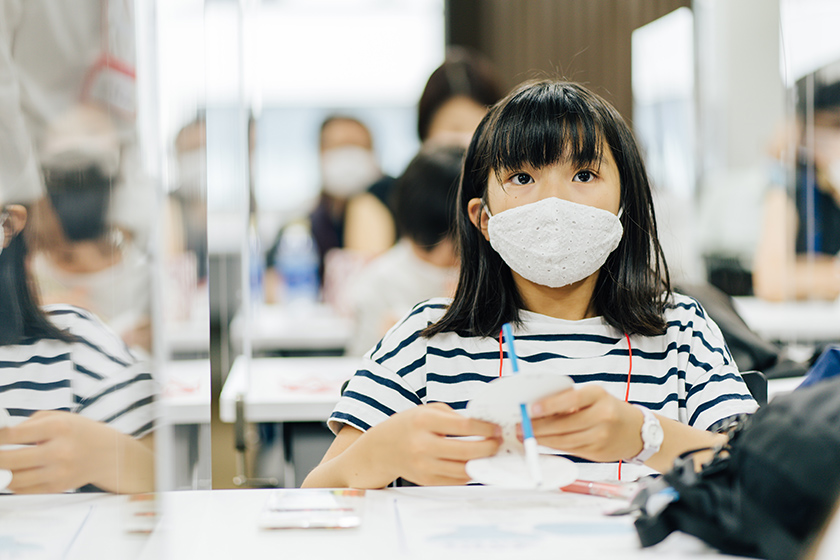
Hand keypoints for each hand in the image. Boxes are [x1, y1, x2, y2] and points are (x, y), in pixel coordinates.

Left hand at [0, 411, 119, 493]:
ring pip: (13, 479)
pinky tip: (13, 473)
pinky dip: (12, 483)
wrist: (109, 454)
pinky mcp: (57, 487)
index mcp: (58, 427)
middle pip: (9, 460)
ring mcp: (58, 472)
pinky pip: (23, 489)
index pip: (13, 434)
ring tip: (2, 466)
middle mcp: (59, 451)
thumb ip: (29, 423)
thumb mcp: (59, 417)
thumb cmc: (80, 433)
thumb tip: (1, 436)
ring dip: (1, 473)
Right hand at [368, 403, 501, 485]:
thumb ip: (453, 416)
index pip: (463, 426)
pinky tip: (474, 463)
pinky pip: (456, 480)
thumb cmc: (407, 426)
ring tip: (489, 453)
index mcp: (424, 422)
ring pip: (463, 469)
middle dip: (488, 447)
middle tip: (497, 442)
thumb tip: (482, 425)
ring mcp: (424, 465)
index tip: (495, 428)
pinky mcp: (426, 480)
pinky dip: (469, 472)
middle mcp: (422, 445)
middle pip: (466, 451)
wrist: (381, 449)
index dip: (485, 428)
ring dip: (482, 462)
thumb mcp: (427, 410)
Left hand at [523, 385, 644, 462]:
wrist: (637, 431)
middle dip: (538, 427)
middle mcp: (603, 416)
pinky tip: (543, 442)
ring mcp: (601, 437)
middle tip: (520, 426)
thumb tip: (537, 407)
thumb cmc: (609, 409)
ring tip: (526, 436)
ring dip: (542, 439)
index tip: (531, 409)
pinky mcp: (598, 453)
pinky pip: (570, 450)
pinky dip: (554, 446)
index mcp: (599, 395)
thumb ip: (569, 401)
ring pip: (564, 440)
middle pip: (564, 424)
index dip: (549, 405)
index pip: (571, 399)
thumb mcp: (593, 397)